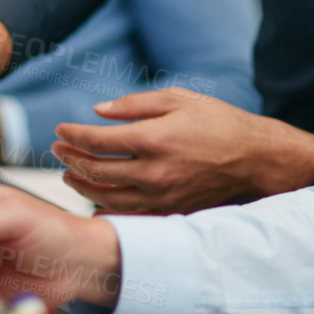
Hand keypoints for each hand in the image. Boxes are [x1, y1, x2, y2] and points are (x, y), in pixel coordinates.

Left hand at [52, 91, 313, 213]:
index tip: (61, 130)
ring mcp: (160, 195)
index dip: (73, 134)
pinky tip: (95, 199)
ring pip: (105, 197)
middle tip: (58, 149)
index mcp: (154, 139)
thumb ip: (136, 104)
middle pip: (96, 170)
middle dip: (71, 158)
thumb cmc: (219, 122)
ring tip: (70, 174)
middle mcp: (153, 171)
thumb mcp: (180, 99)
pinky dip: (105, 207)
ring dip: (82, 185)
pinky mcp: (168, 209)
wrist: (255, 158)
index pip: (97, 140)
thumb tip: (99, 111)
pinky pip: (127, 214)